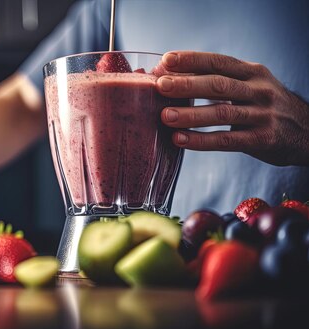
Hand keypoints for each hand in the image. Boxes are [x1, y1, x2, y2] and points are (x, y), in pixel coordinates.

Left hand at [156, 51, 308, 165]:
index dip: (192, 60)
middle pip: (219, 85)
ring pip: (222, 113)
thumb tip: (168, 76)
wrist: (306, 131)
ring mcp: (262, 115)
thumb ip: (216, 80)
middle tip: (160, 86)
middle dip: (187, 85)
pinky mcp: (262, 139)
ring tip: (164, 116)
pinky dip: (200, 141)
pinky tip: (179, 139)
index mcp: (252, 73)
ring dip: (190, 114)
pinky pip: (226, 140)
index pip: (219, 62)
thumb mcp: (248, 85)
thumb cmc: (262, 106)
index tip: (166, 60)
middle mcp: (259, 90)